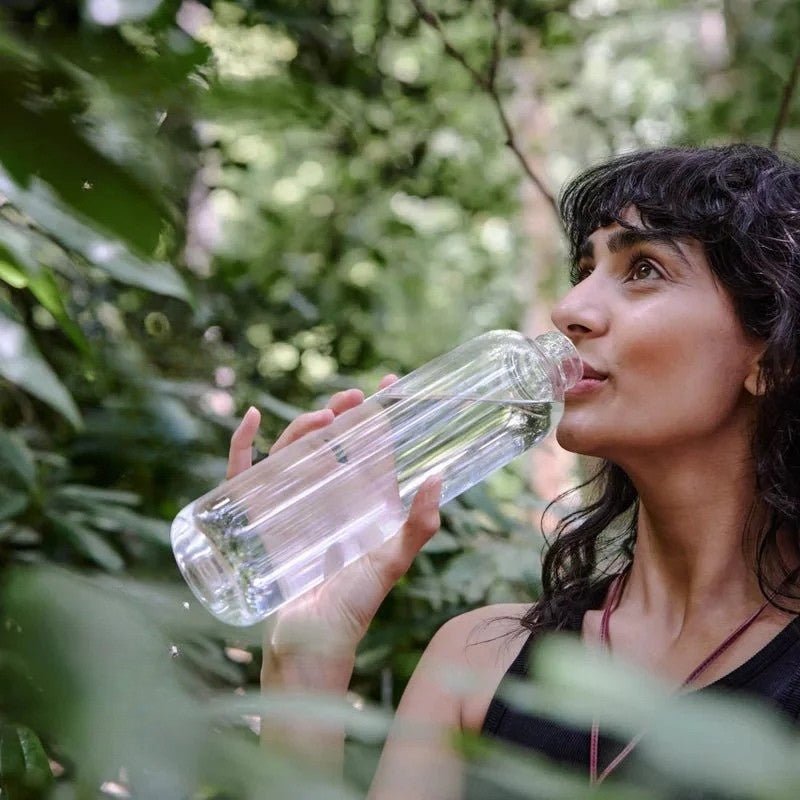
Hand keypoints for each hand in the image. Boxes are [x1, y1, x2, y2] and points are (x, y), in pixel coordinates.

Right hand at [228, 376, 441, 657]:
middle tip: (351, 400)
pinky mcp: (257, 517)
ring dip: (303, 425)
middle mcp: (327, 499)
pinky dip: (244, 445)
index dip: (380, 416)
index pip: (372, 449)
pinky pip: (244, 474)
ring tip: (320, 417)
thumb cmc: (352, 608)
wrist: (308, 645)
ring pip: (292, 451)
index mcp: (361, 504)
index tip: (389, 384)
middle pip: (331, 442)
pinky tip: (253, 420)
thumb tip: (437, 478)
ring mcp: (290, 506)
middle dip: (341, 414)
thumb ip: (418, 528)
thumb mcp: (390, 564)